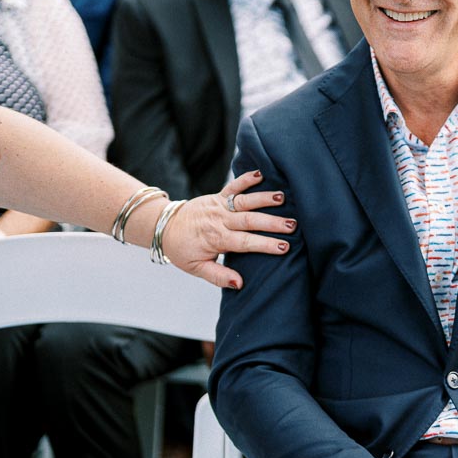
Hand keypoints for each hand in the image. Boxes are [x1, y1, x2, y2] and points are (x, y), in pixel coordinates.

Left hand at [161, 170, 293, 288]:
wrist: (164, 226)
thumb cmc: (183, 250)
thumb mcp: (196, 268)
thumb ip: (218, 276)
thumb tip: (240, 283)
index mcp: (217, 239)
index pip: (246, 243)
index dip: (266, 245)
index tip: (285, 247)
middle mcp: (219, 220)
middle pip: (250, 220)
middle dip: (272, 222)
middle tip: (293, 225)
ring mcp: (218, 206)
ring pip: (244, 201)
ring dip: (264, 198)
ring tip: (283, 198)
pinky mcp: (217, 196)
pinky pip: (233, 186)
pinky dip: (246, 179)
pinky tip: (261, 174)